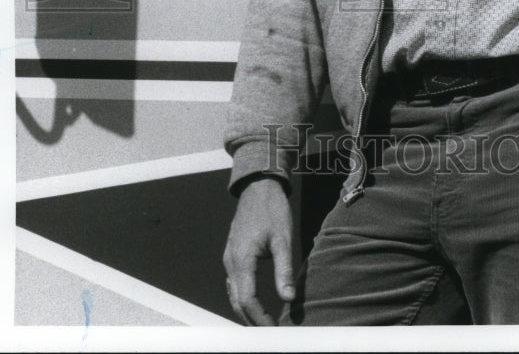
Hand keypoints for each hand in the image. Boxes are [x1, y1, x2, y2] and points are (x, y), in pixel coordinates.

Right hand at [223, 176, 294, 324]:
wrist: (259, 186)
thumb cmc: (272, 210)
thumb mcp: (283, 238)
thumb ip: (284, 270)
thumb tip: (289, 298)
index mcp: (241, 259)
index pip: (247, 300)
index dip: (261, 318)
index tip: (275, 330)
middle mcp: (231, 262)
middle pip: (237, 301)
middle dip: (253, 320)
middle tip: (271, 332)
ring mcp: (229, 258)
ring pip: (234, 294)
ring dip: (247, 311)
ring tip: (265, 323)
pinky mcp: (233, 254)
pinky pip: (234, 283)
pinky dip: (243, 297)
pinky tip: (255, 303)